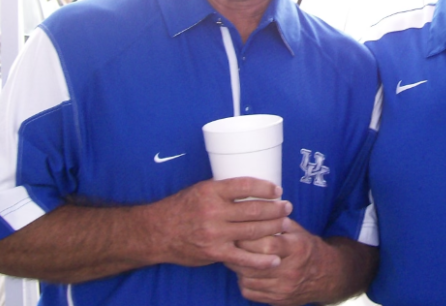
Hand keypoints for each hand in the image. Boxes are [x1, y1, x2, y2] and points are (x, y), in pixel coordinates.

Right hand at [148, 177, 291, 270]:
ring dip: (273, 228)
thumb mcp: (200, 190)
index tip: (277, 189)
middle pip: (253, 210)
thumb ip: (222, 190)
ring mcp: (215, 234)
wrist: (157, 232)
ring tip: (285, 224)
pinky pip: (242, 257)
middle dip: (275, 209)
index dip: (265, 187)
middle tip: (287, 206)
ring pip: (252, 231)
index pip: (244, 185)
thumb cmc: (181, 208)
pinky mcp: (214, 253)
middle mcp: (214, 212)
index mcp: (211, 191)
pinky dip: (261, 260)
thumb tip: (250, 187)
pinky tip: (275, 258)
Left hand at [232, 218, 322, 305]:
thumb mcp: (296, 231)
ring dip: (238, 268)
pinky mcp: (278, 300)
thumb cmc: (305, 247)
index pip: (268, 244)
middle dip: (238, 253)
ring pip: (249, 280)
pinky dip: (243, 282)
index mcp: (296, 248)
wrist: (324, 274)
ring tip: (234, 256)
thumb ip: (277, 221)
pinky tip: (244, 272)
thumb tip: (254, 209)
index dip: (249, 238)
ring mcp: (284, 288)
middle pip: (255, 264)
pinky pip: (250, 292)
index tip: (237, 231)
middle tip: (228, 244)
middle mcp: (291, 270)